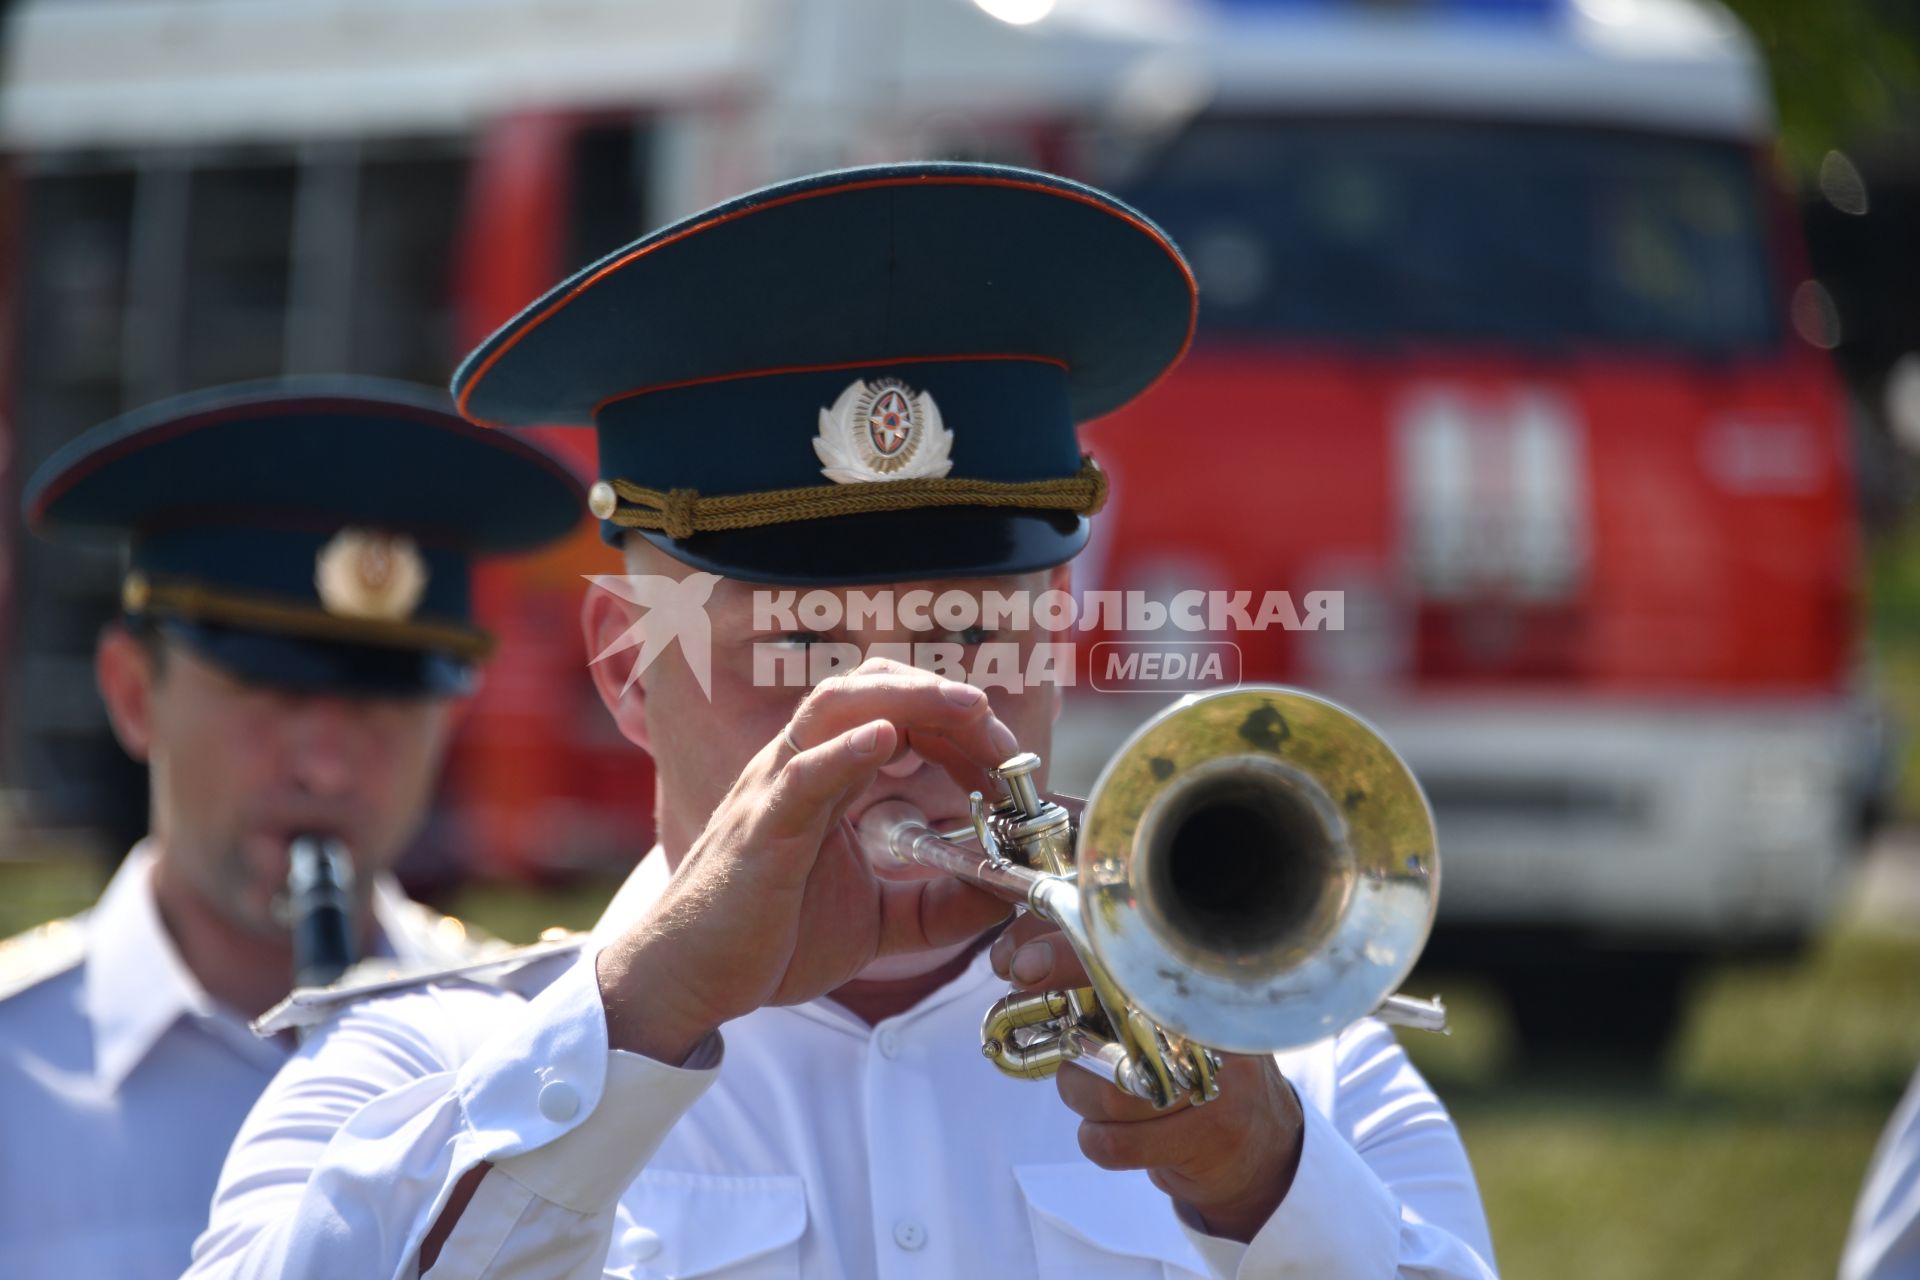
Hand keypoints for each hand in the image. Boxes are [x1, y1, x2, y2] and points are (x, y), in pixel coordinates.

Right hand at [598, 658, 1015, 1063]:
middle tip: (999, 734)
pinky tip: (883, 737)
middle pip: (873, 691)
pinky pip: (801, 774)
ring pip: (835, 707)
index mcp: (828, 778)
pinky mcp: (760, 828)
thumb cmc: (769, 939)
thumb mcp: (880, 922)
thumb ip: (940, 905)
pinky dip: (843, 750)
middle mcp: (800, 766)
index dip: (957, 727)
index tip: (1007, 763)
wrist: (693, 980)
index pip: (899, 717)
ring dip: (908, 699)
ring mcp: (775, 789)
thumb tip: (1006, 893)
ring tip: (965, 708)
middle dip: (943, 699)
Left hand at [990, 913, 1305, 1242]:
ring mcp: (1214, 1081)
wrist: (1258, 1143)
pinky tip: (1116, 1130)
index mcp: (1195, 981)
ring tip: (1100, 1088)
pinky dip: (1096, 1138)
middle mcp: (1210, 1022)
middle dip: (1066, 1033)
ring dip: (1081, 1094)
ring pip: (1103, 1089)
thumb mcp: (1154, 1010)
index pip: (1123, 953)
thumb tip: (1011, 957)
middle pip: (1112, 1017)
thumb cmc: (1186, 1064)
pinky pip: (1112, 1141)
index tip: (1020, 964)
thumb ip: (1094, 977)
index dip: (1062, 952)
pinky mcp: (1206, 1137)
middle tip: (1056, 1039)